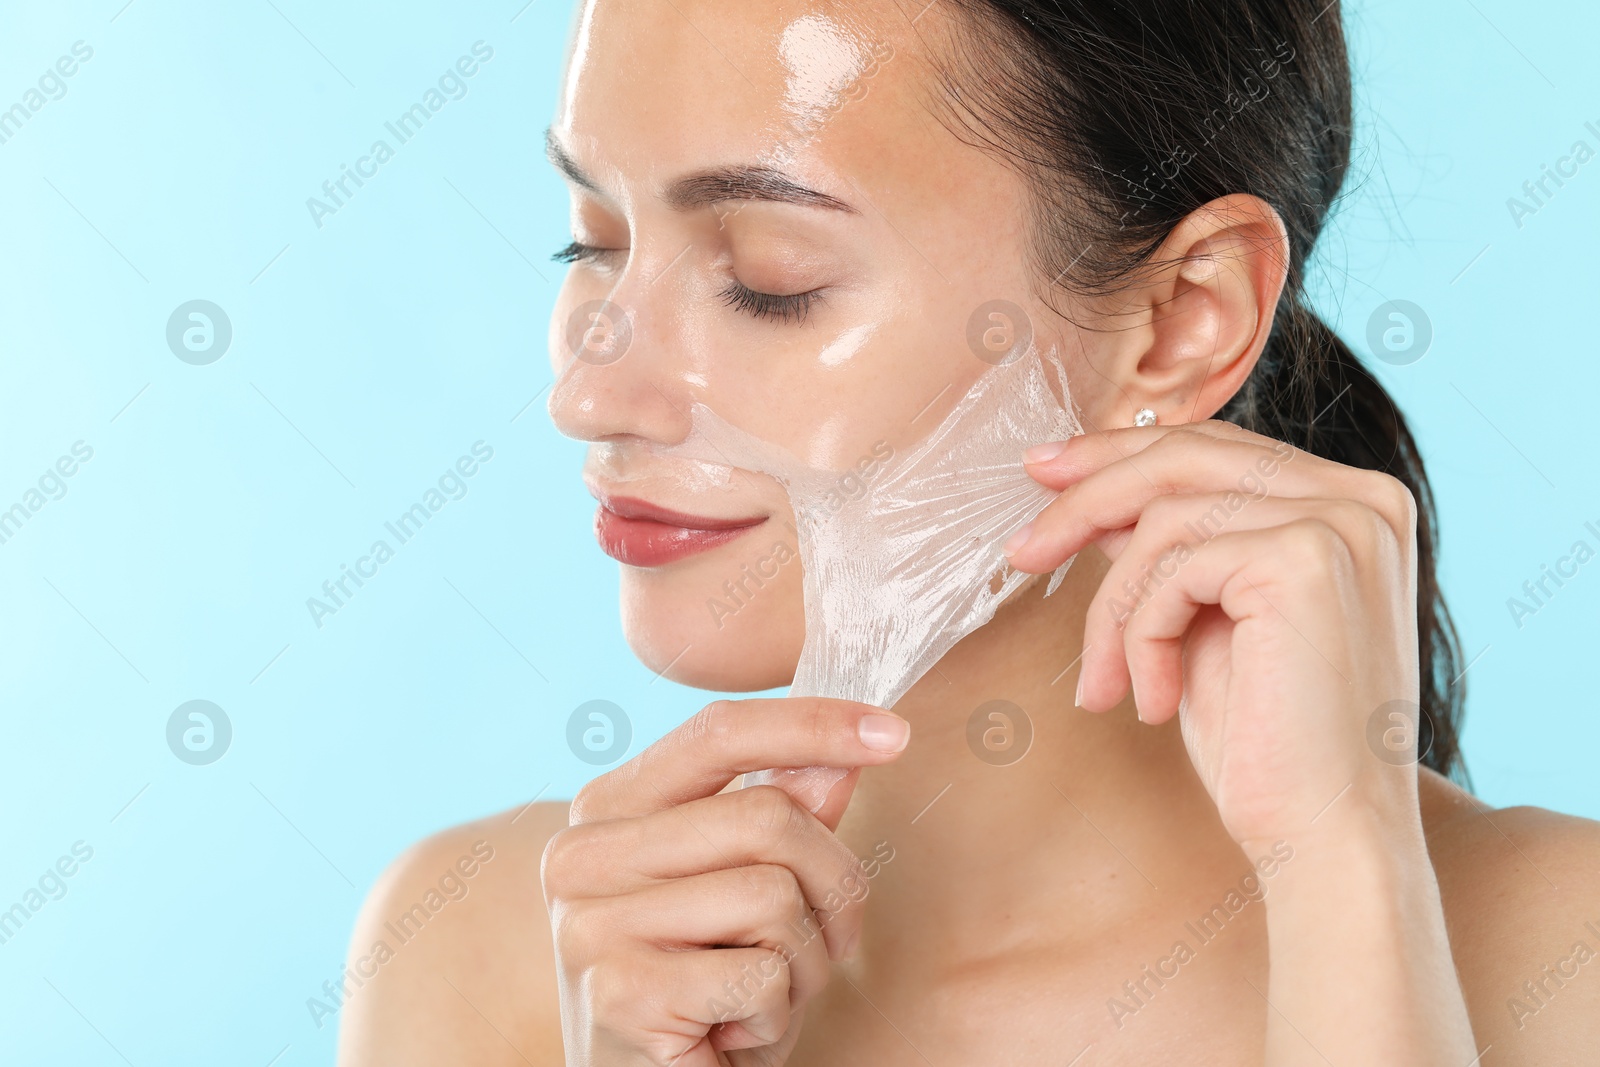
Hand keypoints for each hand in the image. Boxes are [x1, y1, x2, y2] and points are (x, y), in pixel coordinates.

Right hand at [542, 697, 910, 1065]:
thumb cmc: (698, 988)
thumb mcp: (743, 888)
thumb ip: (784, 814)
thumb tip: (844, 753)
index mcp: (605, 809)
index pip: (717, 733)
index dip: (812, 724)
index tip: (893, 732)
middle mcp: (582, 854)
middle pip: (769, 815)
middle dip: (833, 883)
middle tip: (823, 942)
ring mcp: (591, 923)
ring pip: (775, 896)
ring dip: (805, 962)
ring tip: (762, 996)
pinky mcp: (620, 993)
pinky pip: (762, 975)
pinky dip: (775, 1015)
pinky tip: (732, 1034)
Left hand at [1005, 420, 1421, 848]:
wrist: (1324, 835)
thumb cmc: (1268, 741)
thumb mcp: (1210, 619)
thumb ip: (1176, 548)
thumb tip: (1100, 493)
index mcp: (1352, 503)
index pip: (1215, 448)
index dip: (1120, 455)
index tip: (1045, 473)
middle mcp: (1364, 497)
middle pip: (1185, 458)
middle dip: (1086, 500)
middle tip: (1022, 551)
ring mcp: (1341, 522)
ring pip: (1165, 520)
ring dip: (1114, 611)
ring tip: (1106, 684)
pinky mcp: (1306, 558)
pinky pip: (1171, 567)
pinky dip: (1139, 634)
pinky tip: (1154, 700)